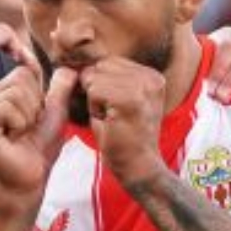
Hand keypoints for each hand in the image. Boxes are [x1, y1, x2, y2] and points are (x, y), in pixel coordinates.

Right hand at [0, 62, 75, 207]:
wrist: (31, 177)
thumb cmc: (39, 149)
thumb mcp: (54, 113)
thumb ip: (60, 89)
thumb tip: (70, 68)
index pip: (24, 72)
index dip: (37, 97)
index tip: (31, 121)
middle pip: (20, 78)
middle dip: (34, 106)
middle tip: (25, 130)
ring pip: (16, 92)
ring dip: (27, 117)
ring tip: (19, 136)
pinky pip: (8, 107)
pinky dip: (19, 124)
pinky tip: (12, 140)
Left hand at [80, 57, 167, 186]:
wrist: (138, 168)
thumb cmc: (123, 138)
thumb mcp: (120, 100)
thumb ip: (108, 79)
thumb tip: (78, 63)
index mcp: (152, 75)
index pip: (109, 62)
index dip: (102, 87)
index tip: (119, 111)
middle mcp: (151, 77)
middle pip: (100, 66)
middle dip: (97, 92)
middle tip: (115, 116)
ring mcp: (143, 87)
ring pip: (94, 78)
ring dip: (95, 102)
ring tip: (113, 120)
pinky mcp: (131, 99)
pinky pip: (94, 91)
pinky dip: (95, 109)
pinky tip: (111, 123)